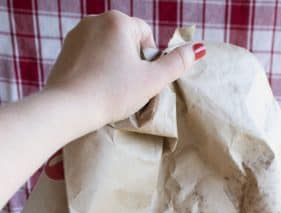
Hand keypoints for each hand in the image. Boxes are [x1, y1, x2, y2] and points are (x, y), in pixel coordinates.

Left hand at [45, 11, 205, 127]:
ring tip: (113, 88)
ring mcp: (77, 33)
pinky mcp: (66, 49)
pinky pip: (92, 55)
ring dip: (117, 65)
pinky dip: (98, 68)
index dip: (150, 60)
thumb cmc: (113, 93)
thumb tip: (199, 48)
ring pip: (110, 48)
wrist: (68, 107)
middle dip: (133, 61)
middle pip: (128, 41)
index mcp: (119, 21)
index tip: (142, 79)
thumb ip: (177, 63)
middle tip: (129, 87)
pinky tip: (97, 87)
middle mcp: (96, 20)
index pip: (147, 36)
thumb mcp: (153, 80)